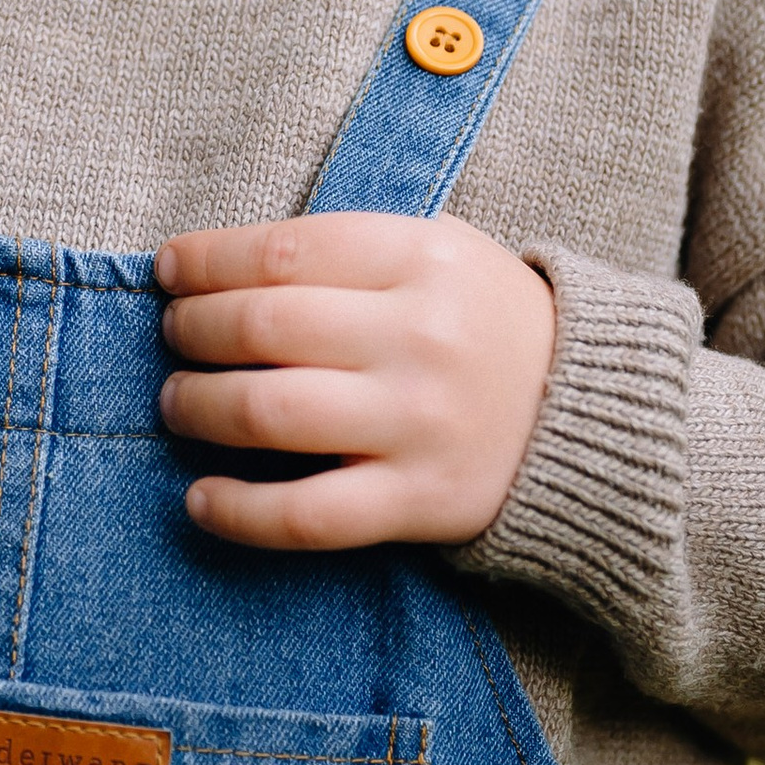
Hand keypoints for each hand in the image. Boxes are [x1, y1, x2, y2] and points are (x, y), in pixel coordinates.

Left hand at [156, 210, 555, 550]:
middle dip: (192, 330)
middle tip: (174, 337)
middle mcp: (418, 338)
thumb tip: (219, 266)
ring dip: (197, 408)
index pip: (282, 252)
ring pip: (268, 413)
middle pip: (262, 328)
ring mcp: (417, 423)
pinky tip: (200, 500)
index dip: (207, 260)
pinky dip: (238, 511)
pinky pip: (305, 515)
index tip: (170, 269)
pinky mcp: (418, 500)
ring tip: (177, 403)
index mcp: (422, 260)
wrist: (595, 414)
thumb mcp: (443, 252)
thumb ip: (348, 250)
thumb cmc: (487, 324)